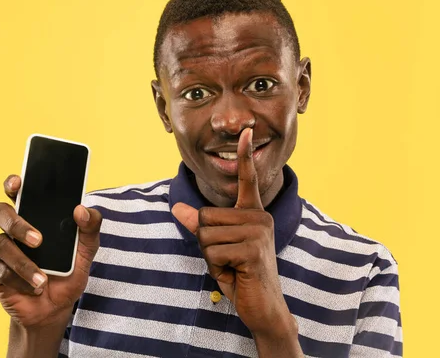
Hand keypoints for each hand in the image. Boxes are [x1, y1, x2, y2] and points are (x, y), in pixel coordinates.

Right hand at [0, 175, 101, 328]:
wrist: (56, 308)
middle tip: (38, 240)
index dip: (13, 183)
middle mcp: (13, 227)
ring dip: (23, 262)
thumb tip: (81, 210)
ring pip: (1, 243)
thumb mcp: (87, 250)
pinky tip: (34, 287)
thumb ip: (90, 227)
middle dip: (16, 223)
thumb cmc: (68, 272)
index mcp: (34, 215)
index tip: (18, 183)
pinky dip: (19, 279)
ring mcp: (2, 248)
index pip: (18, 191)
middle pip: (0, 212)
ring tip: (42, 279)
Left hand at [172, 128, 300, 353]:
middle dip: (205, 243)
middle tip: (227, 259)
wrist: (263, 308)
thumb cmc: (240, 275)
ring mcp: (258, 233)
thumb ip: (200, 226)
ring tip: (232, 267)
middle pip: (205, 216)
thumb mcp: (216, 247)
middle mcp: (259, 218)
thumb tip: (177, 207)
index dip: (244, 156)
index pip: (247, 180)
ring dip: (210, 257)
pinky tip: (236, 275)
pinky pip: (213, 252)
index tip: (246, 131)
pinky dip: (216, 268)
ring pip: (205, 235)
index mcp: (252, 214)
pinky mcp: (253, 251)